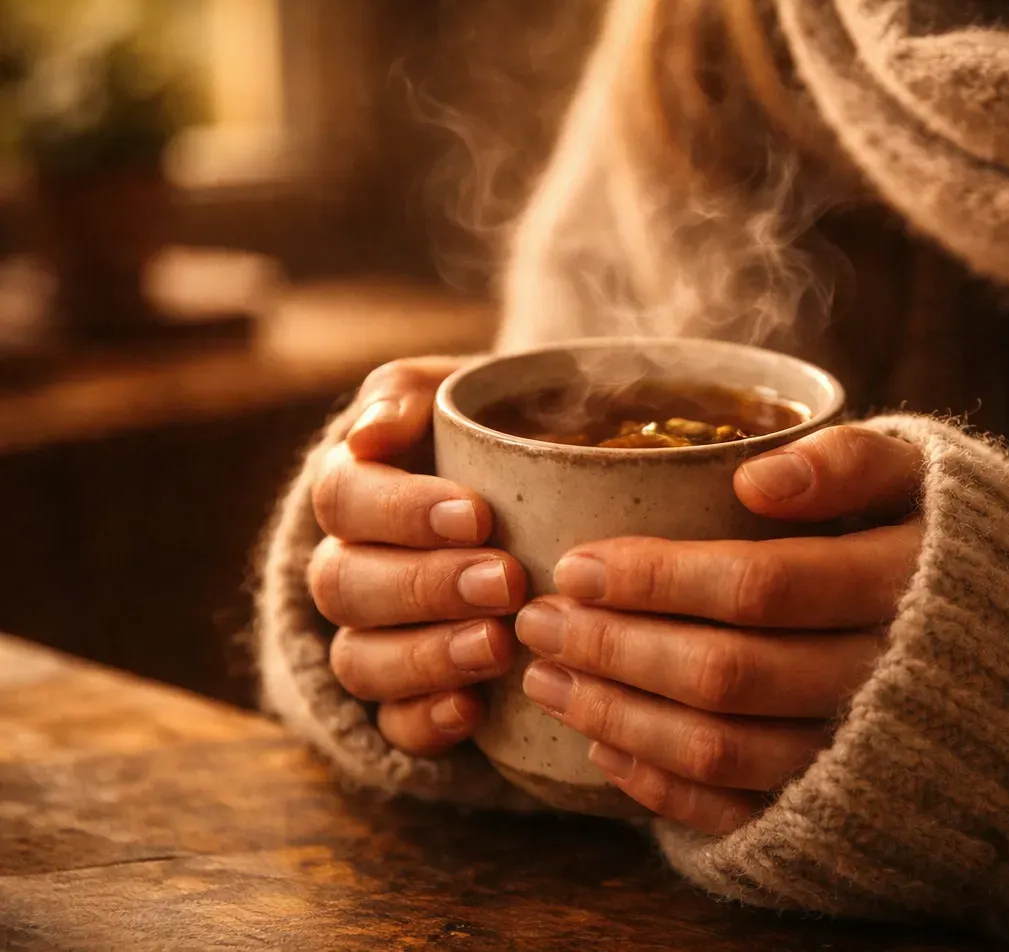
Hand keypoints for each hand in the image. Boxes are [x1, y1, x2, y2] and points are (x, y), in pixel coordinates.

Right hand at [307, 357, 525, 756]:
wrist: (556, 488)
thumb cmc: (506, 429)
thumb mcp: (464, 391)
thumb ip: (410, 395)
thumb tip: (367, 434)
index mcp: (357, 485)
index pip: (345, 499)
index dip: (402, 513)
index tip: (479, 515)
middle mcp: (350, 564)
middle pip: (347, 585)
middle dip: (426, 586)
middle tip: (505, 580)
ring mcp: (373, 636)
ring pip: (360, 660)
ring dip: (425, 656)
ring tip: (497, 644)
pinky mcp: (408, 696)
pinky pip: (392, 724)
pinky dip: (426, 721)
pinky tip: (473, 710)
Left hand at [514, 426, 923, 833]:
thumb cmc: (960, 554)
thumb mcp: (930, 479)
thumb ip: (852, 460)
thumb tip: (752, 480)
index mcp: (907, 586)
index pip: (762, 585)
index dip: (658, 577)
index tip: (579, 563)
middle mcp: (885, 681)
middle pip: (726, 672)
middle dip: (615, 646)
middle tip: (538, 620)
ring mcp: (862, 756)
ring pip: (721, 749)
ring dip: (618, 715)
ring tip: (548, 678)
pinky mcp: (841, 810)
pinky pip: (739, 813)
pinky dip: (660, 786)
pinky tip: (604, 745)